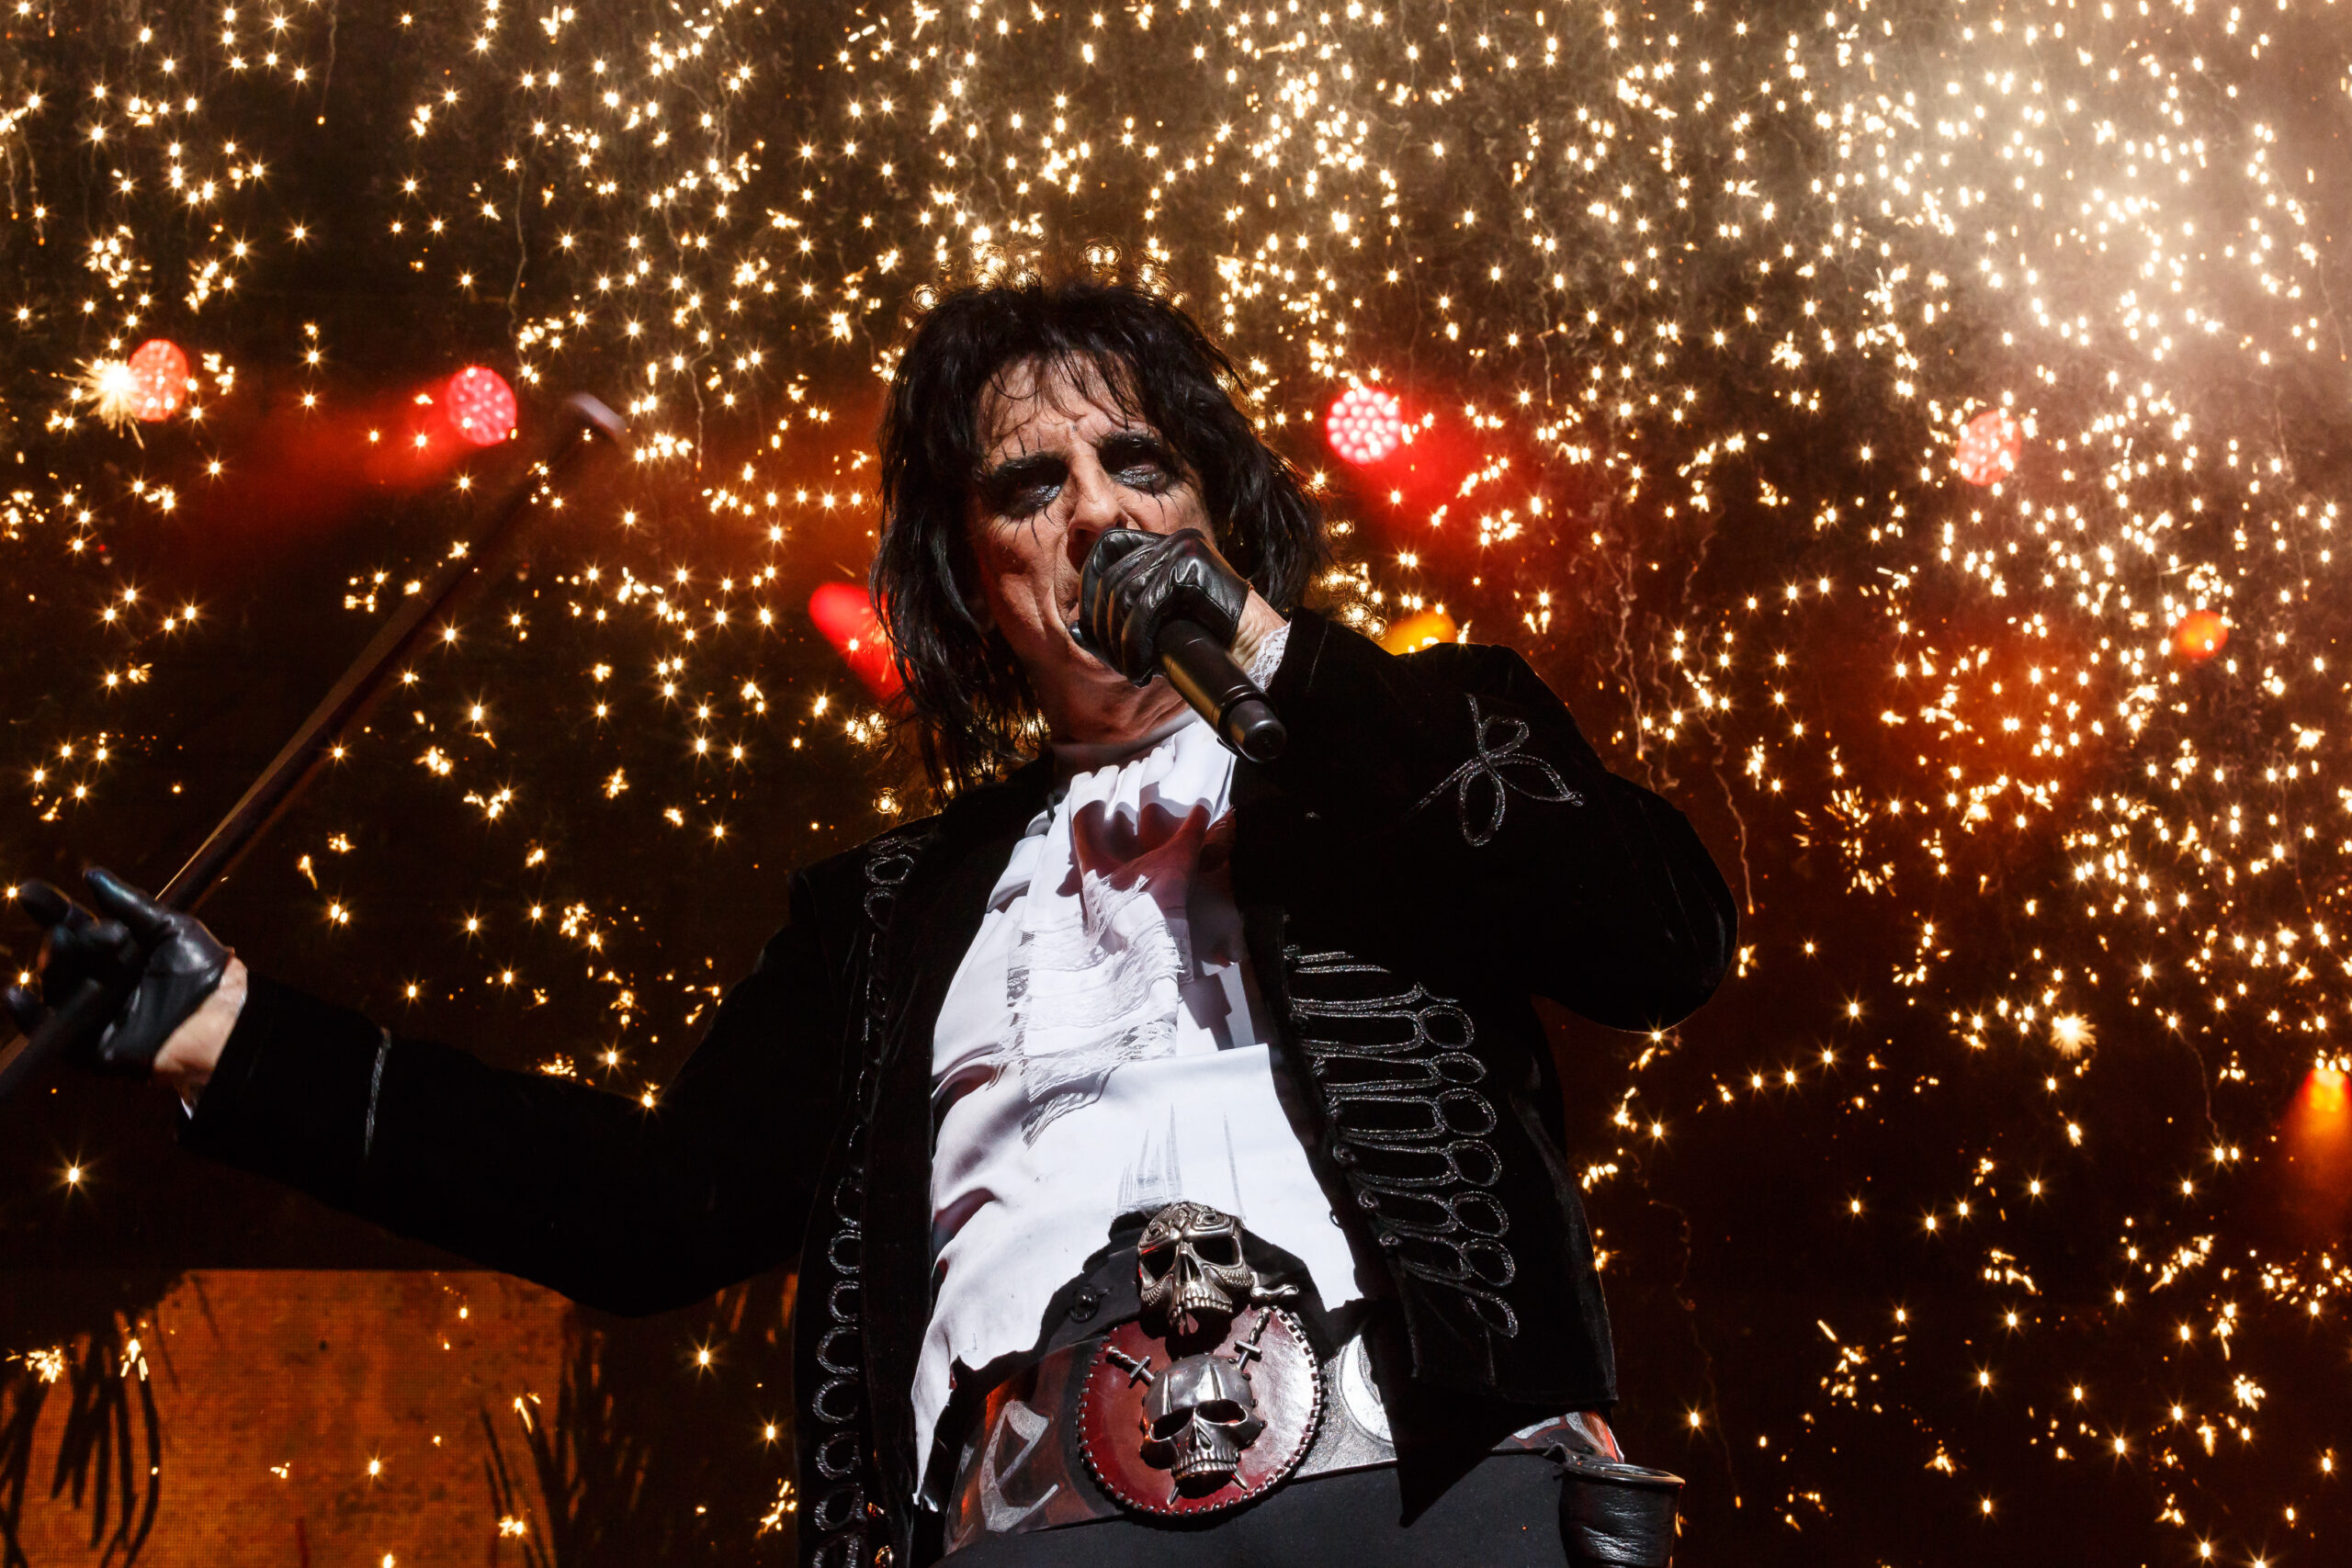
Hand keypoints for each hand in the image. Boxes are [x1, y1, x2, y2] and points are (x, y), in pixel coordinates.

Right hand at [4, 869, 232, 1075]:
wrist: (224, 1017)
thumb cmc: (205, 971)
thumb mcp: (171, 928)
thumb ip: (130, 904)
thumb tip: (92, 874)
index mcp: (117, 951)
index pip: (75, 925)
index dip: (52, 909)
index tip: (29, 892)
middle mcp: (98, 980)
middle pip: (64, 953)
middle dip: (64, 937)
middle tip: (72, 929)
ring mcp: (91, 1013)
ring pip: (56, 985)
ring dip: (54, 963)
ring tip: (63, 942)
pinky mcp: (88, 1046)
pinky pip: (48, 1031)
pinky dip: (27, 1015)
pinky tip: (13, 995)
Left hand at [1078, 527, 1253, 684]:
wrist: (1259, 652)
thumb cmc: (1209, 644)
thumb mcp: (1157, 630)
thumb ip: (1118, 623)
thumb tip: (1074, 628)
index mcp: (1164, 546)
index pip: (1105, 547)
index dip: (1089, 585)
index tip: (1091, 629)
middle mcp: (1173, 539)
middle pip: (1110, 577)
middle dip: (1104, 628)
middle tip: (1119, 664)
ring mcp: (1184, 548)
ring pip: (1124, 593)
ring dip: (1121, 642)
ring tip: (1134, 670)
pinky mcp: (1193, 566)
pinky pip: (1146, 605)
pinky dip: (1137, 643)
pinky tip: (1145, 668)